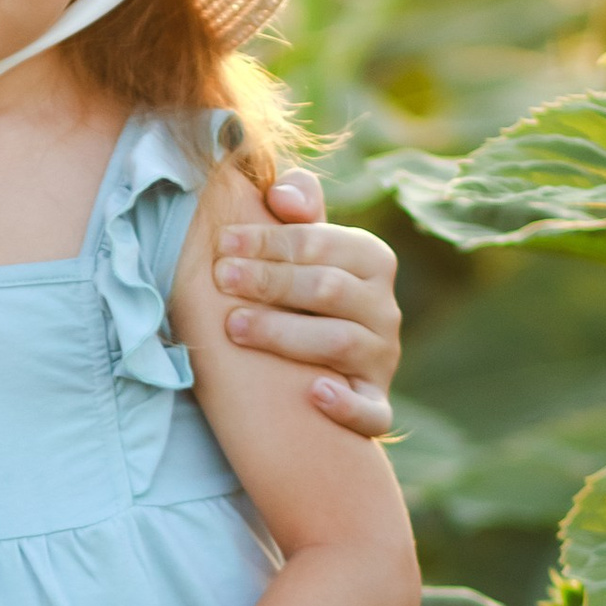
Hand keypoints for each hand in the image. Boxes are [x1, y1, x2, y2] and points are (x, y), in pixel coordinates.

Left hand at [215, 170, 400, 435]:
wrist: (318, 371)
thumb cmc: (300, 295)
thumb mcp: (303, 252)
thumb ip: (296, 214)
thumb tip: (280, 193)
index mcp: (370, 260)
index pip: (322, 242)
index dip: (271, 240)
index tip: (223, 243)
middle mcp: (384, 308)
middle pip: (328, 288)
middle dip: (271, 281)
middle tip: (221, 278)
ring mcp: (381, 358)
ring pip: (341, 342)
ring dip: (285, 333)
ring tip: (235, 327)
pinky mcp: (376, 405)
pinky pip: (372, 411)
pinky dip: (347, 405)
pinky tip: (314, 395)